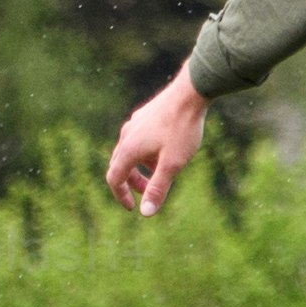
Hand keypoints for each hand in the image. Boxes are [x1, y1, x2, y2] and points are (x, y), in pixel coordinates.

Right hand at [103, 65, 208, 213]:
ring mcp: (135, 123)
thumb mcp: (172, 164)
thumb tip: (145, 213)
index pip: (114, 178)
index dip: (121, 196)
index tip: (133, 207)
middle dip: (132, 182)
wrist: (191, 92)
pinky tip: (167, 150)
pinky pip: (139, 138)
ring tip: (163, 170)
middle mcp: (127, 135)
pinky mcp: (146, 115)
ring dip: (142, 166)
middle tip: (148, 192)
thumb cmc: (182, 129)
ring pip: (131, 151)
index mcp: (128, 149)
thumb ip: (158, 188)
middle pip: (120, 165)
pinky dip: (147, 151)